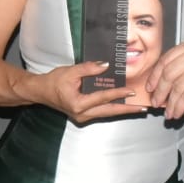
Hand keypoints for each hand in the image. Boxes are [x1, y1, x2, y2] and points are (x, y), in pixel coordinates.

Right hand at [31, 61, 147, 124]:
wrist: (40, 91)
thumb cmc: (53, 81)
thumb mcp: (71, 71)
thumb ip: (89, 68)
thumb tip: (106, 65)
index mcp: (78, 104)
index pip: (103, 97)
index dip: (118, 93)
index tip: (131, 91)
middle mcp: (82, 114)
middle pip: (109, 112)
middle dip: (127, 110)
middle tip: (142, 108)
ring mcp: (82, 117)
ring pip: (107, 114)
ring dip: (122, 110)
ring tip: (137, 108)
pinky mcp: (83, 116)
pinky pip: (101, 112)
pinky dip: (112, 108)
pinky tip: (122, 105)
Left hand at [145, 38, 183, 119]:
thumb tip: (171, 80)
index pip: (166, 59)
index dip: (155, 75)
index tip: (150, 85)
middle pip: (168, 74)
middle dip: (159, 91)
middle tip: (156, 101)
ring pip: (176, 88)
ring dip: (169, 103)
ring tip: (167, 111)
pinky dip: (179, 107)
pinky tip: (178, 112)